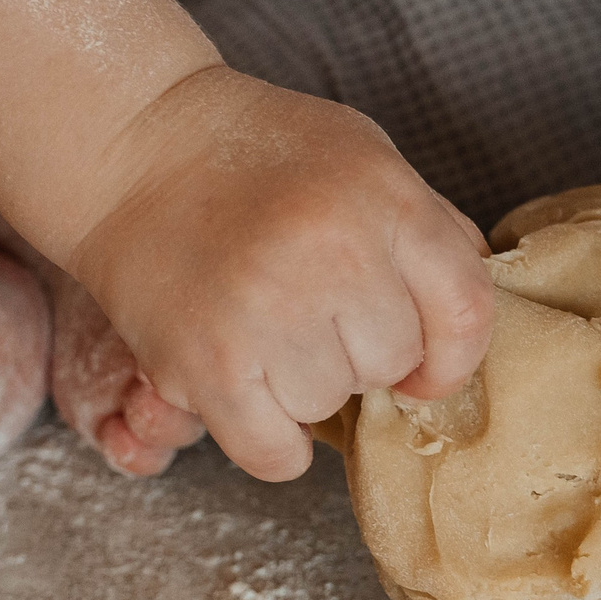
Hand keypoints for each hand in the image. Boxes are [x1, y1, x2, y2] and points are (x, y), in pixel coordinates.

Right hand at [66, 66, 496, 480]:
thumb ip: (428, 233)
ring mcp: (268, 311)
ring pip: (329, 406)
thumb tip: (465, 326)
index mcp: (385, 200)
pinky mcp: (207, 363)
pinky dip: (268, 440)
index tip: (422, 365)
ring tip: (262, 328)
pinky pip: (273, 454)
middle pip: (393, 365)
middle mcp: (333, 255)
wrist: (135, 146)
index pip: (465, 315)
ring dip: (302, 386)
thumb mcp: (366, 159)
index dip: (451, 356)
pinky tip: (248, 393)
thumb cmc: (256, 155)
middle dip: (358, 350)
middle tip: (306, 309)